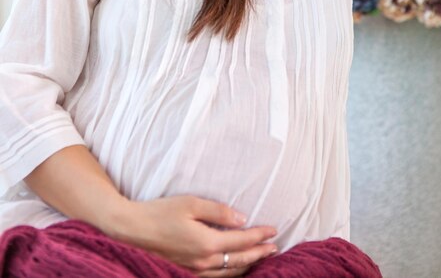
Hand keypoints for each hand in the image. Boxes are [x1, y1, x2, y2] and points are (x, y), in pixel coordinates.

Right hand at [109, 194, 277, 275]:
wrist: (133, 229)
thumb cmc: (161, 211)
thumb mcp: (192, 203)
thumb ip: (218, 211)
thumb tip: (241, 219)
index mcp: (207, 242)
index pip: (241, 240)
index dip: (259, 235)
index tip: (273, 230)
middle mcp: (203, 261)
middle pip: (239, 260)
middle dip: (259, 253)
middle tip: (274, 247)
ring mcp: (194, 269)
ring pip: (229, 273)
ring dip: (247, 265)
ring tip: (260, 258)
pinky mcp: (186, 271)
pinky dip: (230, 274)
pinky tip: (233, 269)